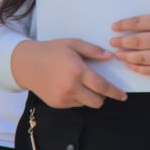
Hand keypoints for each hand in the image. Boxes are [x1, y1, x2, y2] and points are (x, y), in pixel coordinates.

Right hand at [10, 39, 126, 108]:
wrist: (26, 63)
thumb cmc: (51, 50)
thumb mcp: (72, 44)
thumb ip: (92, 50)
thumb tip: (109, 56)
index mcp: (77, 70)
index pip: (102, 86)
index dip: (115, 92)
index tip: (123, 96)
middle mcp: (71, 87)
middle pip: (97, 101)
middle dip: (104, 97)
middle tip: (102, 88)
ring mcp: (63, 97)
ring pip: (87, 105)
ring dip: (90, 97)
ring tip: (83, 84)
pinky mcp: (57, 104)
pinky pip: (75, 105)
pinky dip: (78, 98)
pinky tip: (71, 86)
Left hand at [109, 13, 149, 76]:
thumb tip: (129, 28)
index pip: (138, 22)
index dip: (124, 25)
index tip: (114, 27)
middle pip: (136, 41)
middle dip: (121, 42)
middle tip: (112, 42)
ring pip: (140, 58)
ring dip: (126, 57)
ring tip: (118, 54)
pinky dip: (138, 69)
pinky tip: (131, 65)